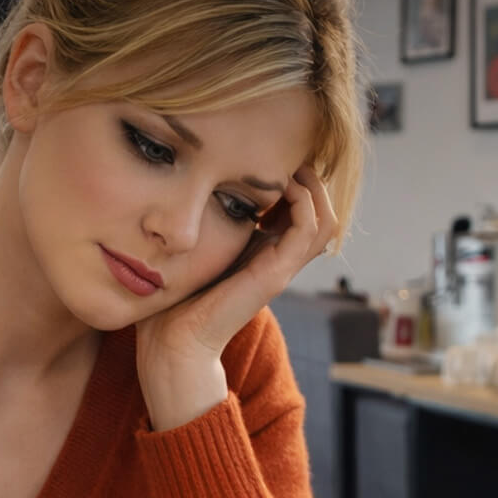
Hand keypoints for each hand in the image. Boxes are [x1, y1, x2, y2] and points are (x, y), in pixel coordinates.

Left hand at [136, 167, 339, 429]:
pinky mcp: (275, 275)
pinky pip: (308, 231)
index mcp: (262, 253)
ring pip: (324, 220)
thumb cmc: (173, 299)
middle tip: (288, 155)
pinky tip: (281, 184)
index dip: (292, 179)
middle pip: (320, 212)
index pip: (298, 210)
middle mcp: (278, 261)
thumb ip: (204, 224)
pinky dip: (303, 202)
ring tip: (291, 165)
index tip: (267, 157)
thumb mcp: (194, 249)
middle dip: (310, 178)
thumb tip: (189, 186)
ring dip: (313, 187)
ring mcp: (281, 269)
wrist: (172, 342)